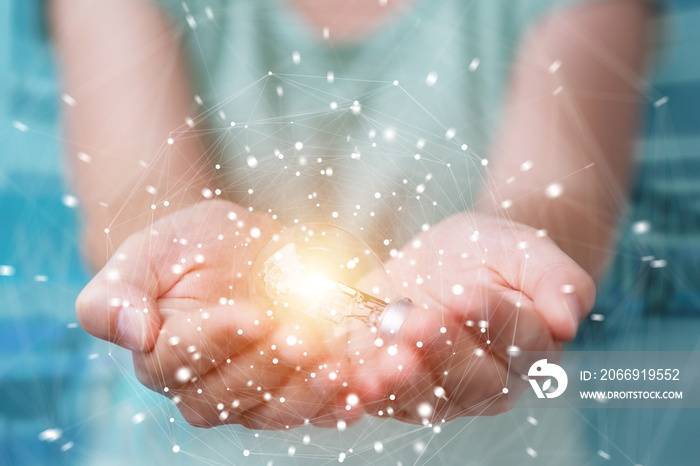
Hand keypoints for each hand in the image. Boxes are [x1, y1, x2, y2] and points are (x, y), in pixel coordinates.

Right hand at [76, 200, 359, 428]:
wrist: (235, 252)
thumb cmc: (187, 249)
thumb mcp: (146, 254)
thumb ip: (115, 294)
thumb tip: (132, 333)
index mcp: (162, 357)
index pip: (183, 357)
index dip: (219, 338)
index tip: (253, 314)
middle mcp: (203, 388)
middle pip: (232, 392)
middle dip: (270, 366)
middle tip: (303, 336)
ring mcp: (250, 396)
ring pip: (274, 409)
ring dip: (307, 391)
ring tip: (336, 365)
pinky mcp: (290, 393)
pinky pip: (312, 409)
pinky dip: (335, 405)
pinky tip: (357, 393)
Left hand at [348, 212, 594, 421]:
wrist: (444, 262)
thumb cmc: (489, 254)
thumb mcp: (523, 249)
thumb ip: (556, 278)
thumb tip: (569, 317)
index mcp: (528, 348)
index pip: (518, 341)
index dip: (492, 320)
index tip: (467, 295)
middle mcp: (488, 382)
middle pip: (471, 380)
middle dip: (440, 353)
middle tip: (416, 322)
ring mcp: (441, 393)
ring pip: (424, 399)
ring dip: (399, 385)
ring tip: (379, 365)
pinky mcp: (395, 390)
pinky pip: (378, 399)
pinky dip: (359, 393)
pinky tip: (343, 381)